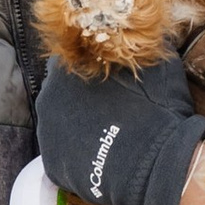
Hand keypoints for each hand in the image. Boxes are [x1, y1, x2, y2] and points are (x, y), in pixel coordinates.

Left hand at [34, 52, 204, 204]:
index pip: (73, 64)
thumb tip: (151, 38)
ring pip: (62, 126)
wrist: (153, 163)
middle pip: (62, 96)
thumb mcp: (157, 66)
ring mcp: (47, 134)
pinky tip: (102, 158)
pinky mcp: (53, 165)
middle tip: (109, 112)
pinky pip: (65, 155)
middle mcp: (47, 98)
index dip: (93, 73)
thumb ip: (141, 50)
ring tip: (107, 137)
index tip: (109, 84)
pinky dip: (80, 156)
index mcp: (67, 68)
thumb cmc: (155, 110)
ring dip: (80, 128)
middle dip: (81, 101)